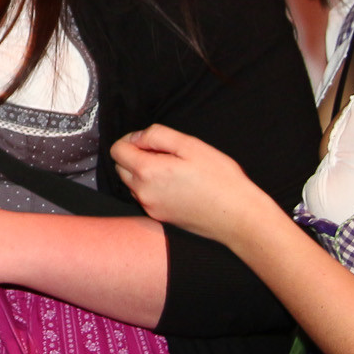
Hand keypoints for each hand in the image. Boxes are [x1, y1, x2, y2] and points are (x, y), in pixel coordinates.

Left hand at [110, 124, 266, 243]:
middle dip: (135, 155)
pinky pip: (146, 197)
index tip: (150, 139)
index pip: (116, 151)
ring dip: (144, 172)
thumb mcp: (190, 145)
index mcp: (147, 172)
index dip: (131, 139)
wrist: (237, 217)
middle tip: (165, 152)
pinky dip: (153, 187)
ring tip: (174, 168)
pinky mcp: (159, 218)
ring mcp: (150, 208)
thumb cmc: (219, 179)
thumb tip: (138, 137)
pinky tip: (178, 184)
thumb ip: (158, 135)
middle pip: (121, 167)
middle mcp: (142, 193)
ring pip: (132, 183)